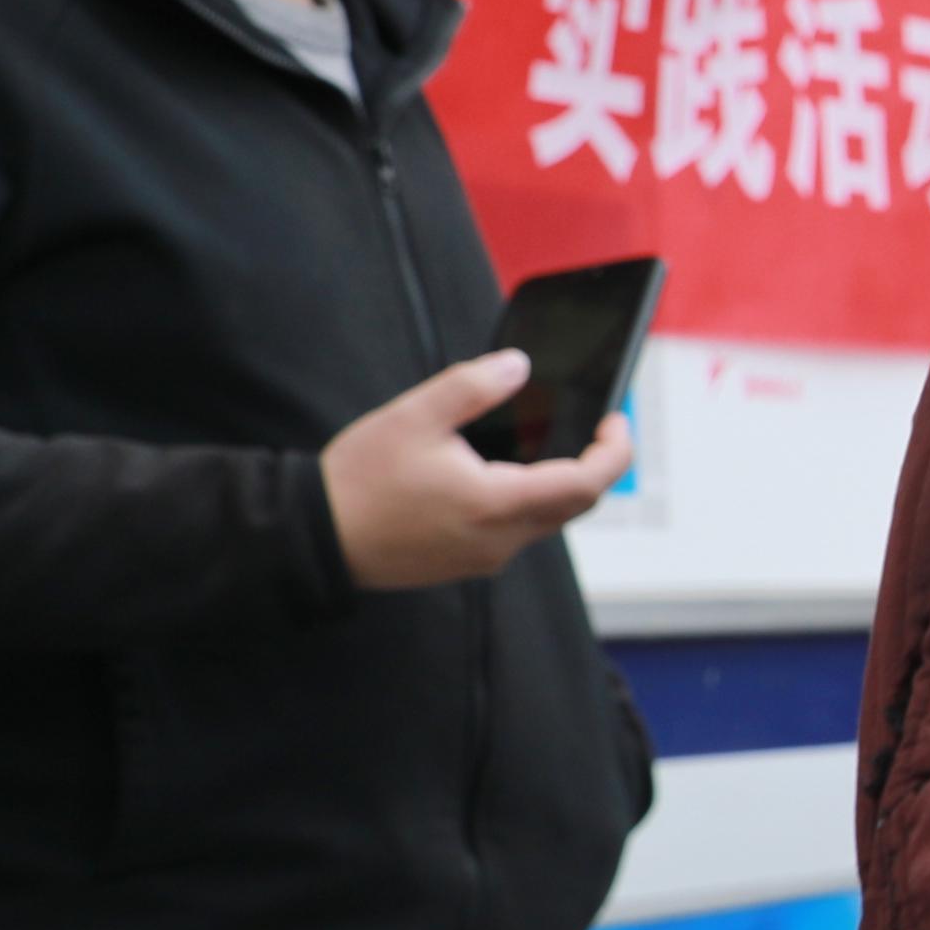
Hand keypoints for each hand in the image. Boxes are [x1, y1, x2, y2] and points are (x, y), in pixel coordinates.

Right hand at [322, 351, 625, 589]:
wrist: (313, 537)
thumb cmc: (358, 482)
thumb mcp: (413, 417)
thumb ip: (471, 388)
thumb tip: (519, 366)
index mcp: (498, 504)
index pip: (587, 483)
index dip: (614, 451)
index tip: (617, 420)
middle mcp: (501, 540)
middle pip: (574, 504)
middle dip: (592, 464)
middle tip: (592, 425)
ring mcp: (484, 557)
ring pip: (546, 520)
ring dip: (557, 483)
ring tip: (546, 441)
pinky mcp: (465, 563)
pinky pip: (515, 531)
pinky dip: (525, 500)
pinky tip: (500, 472)